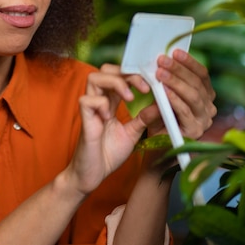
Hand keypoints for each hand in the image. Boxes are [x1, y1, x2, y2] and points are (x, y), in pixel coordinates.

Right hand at [65, 64, 150, 195]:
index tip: (152, 84)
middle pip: (105, 69)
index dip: (135, 74)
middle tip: (143, 87)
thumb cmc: (108, 154)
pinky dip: (101, 104)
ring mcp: (90, 109)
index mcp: (111, 101)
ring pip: (94, 78)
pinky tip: (109, 117)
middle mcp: (99, 101)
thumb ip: (144, 118)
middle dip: (126, 73)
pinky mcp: (84, 120)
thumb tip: (161, 105)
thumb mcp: (133, 133)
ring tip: (129, 98)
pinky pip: (87, 101)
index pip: (119, 75)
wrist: (94, 174)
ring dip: (115, 83)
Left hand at [139, 49, 216, 139]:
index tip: (175, 51)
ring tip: (160, 73)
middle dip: (179, 70)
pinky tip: (164, 91)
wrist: (156, 146)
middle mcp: (209, 107)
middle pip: (197, 84)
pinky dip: (174, 99)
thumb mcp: (164, 96)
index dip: (189, 62)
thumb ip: (166, 81)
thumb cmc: (160, 117)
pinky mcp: (195, 131)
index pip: (202, 75)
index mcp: (205, 96)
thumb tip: (162, 59)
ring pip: (193, 96)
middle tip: (163, 60)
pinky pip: (185, 111)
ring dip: (176, 82)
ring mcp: (204, 120)